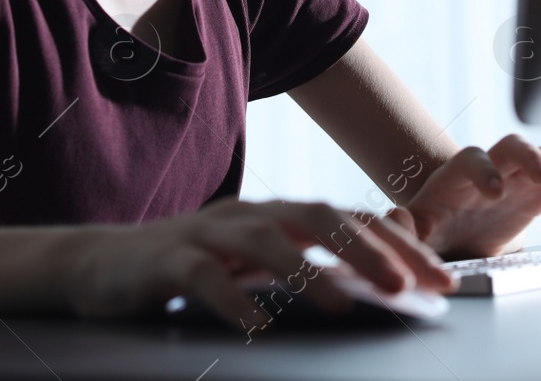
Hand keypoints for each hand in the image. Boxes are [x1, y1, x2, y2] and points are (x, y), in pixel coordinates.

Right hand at [55, 198, 455, 331]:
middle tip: (406, 287)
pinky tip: (256, 326)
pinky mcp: (167, 260)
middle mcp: (248, 214)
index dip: (399, 246)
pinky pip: (204, 276)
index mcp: (275, 214)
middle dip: (366, 250)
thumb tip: (382, 290)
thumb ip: (307, 270)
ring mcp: (206, 232)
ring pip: (266, 240)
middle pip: (317, 216)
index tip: (442, 281)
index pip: (349, 220)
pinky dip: (233, 299)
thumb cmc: (189, 270)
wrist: (98, 266)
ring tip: (342, 305)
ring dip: (309, 272)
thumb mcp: (254, 266)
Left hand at [388, 135, 540, 259]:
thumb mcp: (422, 230)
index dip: (484, 171)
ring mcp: (523, 175)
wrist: (461, 229)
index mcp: (460, 175)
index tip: (496, 192)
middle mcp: (495, 166)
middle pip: (514, 145)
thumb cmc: (439, 228)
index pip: (472, 159)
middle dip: (531, 157)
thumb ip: (409, 226)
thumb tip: (392, 218)